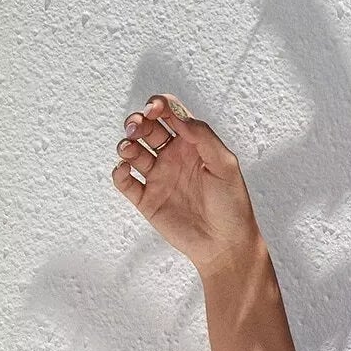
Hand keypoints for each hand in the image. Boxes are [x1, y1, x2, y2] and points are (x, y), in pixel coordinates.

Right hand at [111, 93, 262, 278]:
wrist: (225, 245)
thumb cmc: (232, 206)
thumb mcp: (226, 165)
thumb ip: (203, 136)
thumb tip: (178, 115)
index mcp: (192, 145)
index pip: (169, 114)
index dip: (158, 104)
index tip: (154, 109)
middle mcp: (173, 157)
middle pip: (146, 128)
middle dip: (137, 121)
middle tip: (138, 128)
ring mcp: (159, 177)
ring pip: (132, 151)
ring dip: (125, 143)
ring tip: (130, 150)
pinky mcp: (147, 200)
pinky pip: (124, 181)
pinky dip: (119, 171)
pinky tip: (125, 169)